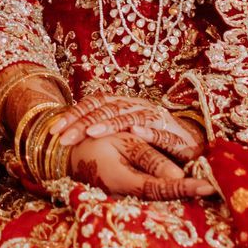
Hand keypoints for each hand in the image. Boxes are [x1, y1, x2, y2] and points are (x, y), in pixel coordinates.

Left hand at [60, 101, 212, 198]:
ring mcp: (159, 119)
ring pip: (131, 117)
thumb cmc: (152, 140)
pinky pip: (162, 131)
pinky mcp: (177, 136)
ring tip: (91, 133)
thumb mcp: (124, 134)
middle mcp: (140, 107)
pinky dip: (149, 131)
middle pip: (108, 109)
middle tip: (63, 138)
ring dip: (111, 124)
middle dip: (84, 123)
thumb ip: (102, 130)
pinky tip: (135, 132)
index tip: (53, 130)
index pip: (96, 103)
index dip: (74, 114)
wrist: (193, 144)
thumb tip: (66, 134)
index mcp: (125, 105)